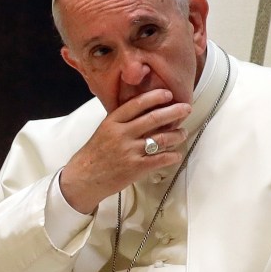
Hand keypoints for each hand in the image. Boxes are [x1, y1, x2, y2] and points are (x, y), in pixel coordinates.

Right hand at [59, 89, 190, 213]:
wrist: (84, 178)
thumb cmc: (96, 153)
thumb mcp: (104, 130)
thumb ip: (122, 121)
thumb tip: (146, 110)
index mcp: (113, 122)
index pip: (137, 104)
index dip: (155, 97)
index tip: (168, 94)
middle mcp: (122, 134)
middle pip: (153, 119)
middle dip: (174, 112)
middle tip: (186, 108)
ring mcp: (129, 151)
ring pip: (160, 139)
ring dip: (176, 135)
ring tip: (183, 133)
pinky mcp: (135, 168)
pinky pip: (160, 160)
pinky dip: (172, 156)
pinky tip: (177, 155)